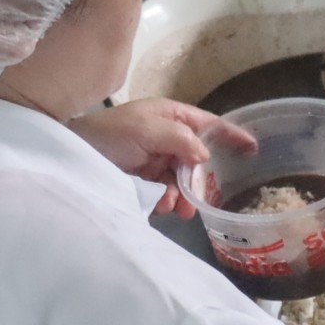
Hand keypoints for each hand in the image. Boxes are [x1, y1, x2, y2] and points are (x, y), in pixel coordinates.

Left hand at [68, 98, 254, 218]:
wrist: (71, 156)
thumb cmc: (108, 135)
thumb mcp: (146, 130)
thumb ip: (180, 139)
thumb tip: (205, 156)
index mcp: (171, 116)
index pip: (209, 125)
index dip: (231, 135)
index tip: (253, 149)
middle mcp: (167, 137)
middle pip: (198, 160)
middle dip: (200, 181)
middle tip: (198, 199)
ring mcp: (156, 159)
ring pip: (183, 180)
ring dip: (182, 195)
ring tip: (176, 209)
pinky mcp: (144, 180)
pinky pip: (166, 193)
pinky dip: (167, 202)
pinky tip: (160, 206)